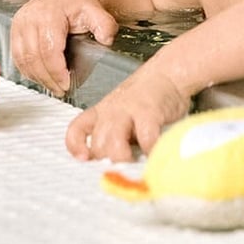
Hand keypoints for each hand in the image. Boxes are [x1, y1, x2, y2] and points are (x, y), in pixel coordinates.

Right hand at [11, 0, 118, 94]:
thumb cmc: (82, 1)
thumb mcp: (98, 12)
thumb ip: (104, 25)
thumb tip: (106, 40)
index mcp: (48, 13)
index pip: (48, 50)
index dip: (56, 71)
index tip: (67, 84)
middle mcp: (29, 16)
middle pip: (33, 57)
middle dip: (47, 78)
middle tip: (61, 90)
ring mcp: (20, 22)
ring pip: (22, 59)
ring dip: (37, 77)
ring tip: (53, 86)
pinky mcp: (15, 28)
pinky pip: (17, 55)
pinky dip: (28, 69)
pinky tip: (42, 75)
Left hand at [65, 61, 188, 160]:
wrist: (167, 74)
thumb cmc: (147, 99)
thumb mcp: (123, 115)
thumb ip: (116, 138)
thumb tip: (114, 167)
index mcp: (101, 113)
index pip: (77, 129)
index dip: (76, 146)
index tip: (84, 159)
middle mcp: (110, 112)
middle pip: (97, 144)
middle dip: (108, 162)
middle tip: (121, 170)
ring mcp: (128, 111)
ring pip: (114, 143)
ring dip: (124, 158)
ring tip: (136, 164)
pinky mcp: (149, 113)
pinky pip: (145, 139)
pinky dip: (150, 151)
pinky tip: (154, 154)